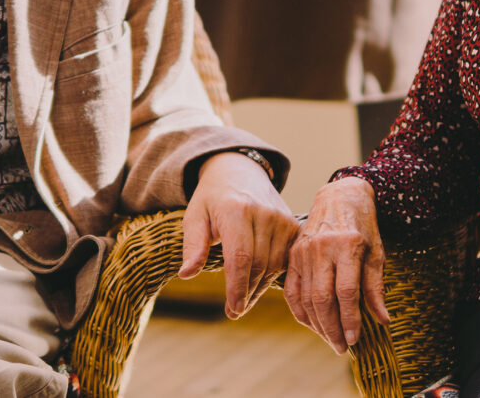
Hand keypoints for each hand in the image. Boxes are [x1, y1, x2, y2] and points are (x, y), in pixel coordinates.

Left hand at [178, 150, 297, 318]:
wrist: (240, 170)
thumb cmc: (212, 198)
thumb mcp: (195, 216)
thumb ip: (192, 245)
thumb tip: (186, 274)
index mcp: (236, 210)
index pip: (241, 258)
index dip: (237, 287)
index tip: (233, 309)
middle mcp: (264, 213)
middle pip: (258, 266)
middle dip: (246, 292)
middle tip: (234, 310)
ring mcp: (282, 218)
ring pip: (274, 266)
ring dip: (258, 287)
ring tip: (243, 300)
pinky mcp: (293, 225)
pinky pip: (285, 259)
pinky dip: (272, 275)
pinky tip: (258, 285)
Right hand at [283, 176, 389, 353]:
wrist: (339, 197)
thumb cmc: (362, 226)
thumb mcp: (376, 252)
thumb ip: (375, 287)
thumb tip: (382, 320)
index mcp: (347, 245)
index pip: (346, 292)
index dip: (350, 319)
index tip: (355, 339)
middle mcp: (322, 248)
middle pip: (323, 298)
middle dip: (332, 328)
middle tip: (342, 347)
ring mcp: (303, 251)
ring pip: (306, 297)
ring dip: (317, 324)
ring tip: (330, 340)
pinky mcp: (292, 254)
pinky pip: (292, 290)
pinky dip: (300, 311)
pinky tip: (312, 324)